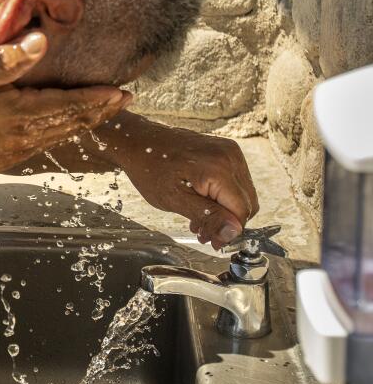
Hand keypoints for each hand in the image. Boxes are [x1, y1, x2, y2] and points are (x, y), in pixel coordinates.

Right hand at [0, 32, 131, 186]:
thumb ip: (7, 60)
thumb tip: (41, 41)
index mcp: (22, 112)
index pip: (71, 103)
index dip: (98, 98)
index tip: (123, 92)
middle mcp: (26, 134)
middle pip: (73, 122)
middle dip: (100, 111)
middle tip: (125, 102)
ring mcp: (16, 149)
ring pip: (60, 135)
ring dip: (85, 123)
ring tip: (101, 115)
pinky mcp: (4, 158)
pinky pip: (43, 145)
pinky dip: (62, 135)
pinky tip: (61, 132)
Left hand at [114, 121, 258, 248]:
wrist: (138, 141)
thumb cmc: (150, 168)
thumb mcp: (175, 200)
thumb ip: (208, 217)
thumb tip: (233, 233)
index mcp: (219, 169)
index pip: (241, 210)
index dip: (229, 231)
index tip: (213, 242)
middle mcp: (230, 156)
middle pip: (246, 202)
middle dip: (227, 223)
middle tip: (204, 234)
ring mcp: (229, 151)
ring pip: (242, 193)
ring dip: (224, 210)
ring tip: (199, 220)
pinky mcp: (225, 150)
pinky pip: (234, 180)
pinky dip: (222, 195)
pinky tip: (202, 203)